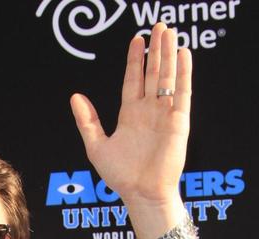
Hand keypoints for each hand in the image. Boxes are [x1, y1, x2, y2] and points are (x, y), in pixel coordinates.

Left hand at [70, 24, 190, 214]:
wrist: (141, 193)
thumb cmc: (120, 176)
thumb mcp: (96, 146)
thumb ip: (87, 121)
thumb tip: (75, 97)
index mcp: (130, 116)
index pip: (133, 80)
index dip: (134, 60)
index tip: (136, 39)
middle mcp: (148, 112)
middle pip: (153, 73)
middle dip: (155, 49)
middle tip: (158, 25)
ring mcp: (164, 115)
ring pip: (167, 78)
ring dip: (168, 55)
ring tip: (169, 31)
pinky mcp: (179, 122)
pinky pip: (183, 93)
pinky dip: (183, 73)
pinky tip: (183, 55)